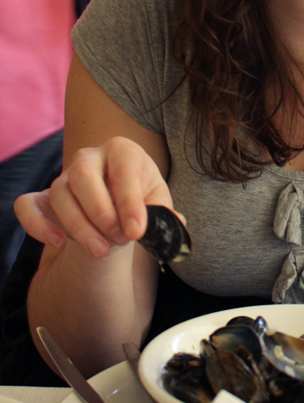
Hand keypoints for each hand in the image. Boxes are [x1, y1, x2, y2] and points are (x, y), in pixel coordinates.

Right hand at [14, 137, 176, 259]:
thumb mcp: (159, 203)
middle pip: (83, 175)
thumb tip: (177, 223)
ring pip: (59, 193)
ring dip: (78, 225)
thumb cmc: (141, 200)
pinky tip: (58, 242)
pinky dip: (38, 224)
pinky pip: (28, 205)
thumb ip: (166, 214)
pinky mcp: (44, 197)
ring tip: (101, 252)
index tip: (137, 232)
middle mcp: (90, 157)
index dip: (130, 202)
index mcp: (123, 151)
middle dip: (101, 212)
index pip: (123, 170)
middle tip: (120, 240)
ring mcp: (64, 176)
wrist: (118, 207)